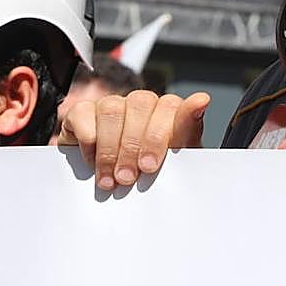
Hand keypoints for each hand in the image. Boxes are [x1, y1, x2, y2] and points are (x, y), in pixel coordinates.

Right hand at [56, 90, 209, 189]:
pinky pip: (84, 113)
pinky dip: (89, 141)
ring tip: (110, 179)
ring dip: (110, 149)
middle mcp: (141, 104)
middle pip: (141, 104)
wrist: (113, 185)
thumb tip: (202, 99)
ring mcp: (113, 104)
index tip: (152, 162)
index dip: (161, 132)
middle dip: (133, 146)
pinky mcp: (84, 111)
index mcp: (169, 113)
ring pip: (113, 109)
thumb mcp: (173, 165)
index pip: (172, 107)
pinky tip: (92, 161)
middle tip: (128, 178)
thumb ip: (187, 137)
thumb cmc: (148, 174)